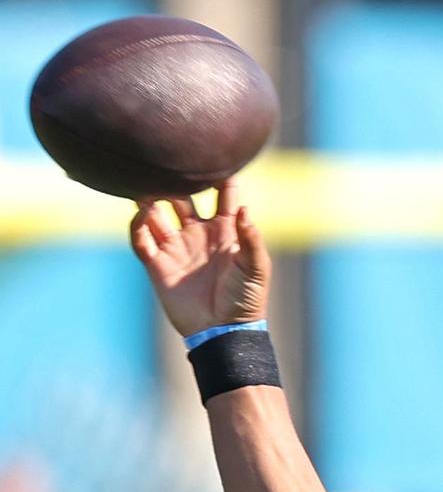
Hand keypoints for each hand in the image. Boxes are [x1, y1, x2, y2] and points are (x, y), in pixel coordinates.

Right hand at [129, 180, 270, 336]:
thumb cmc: (246, 301)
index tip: (214, 158)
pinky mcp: (159, 265)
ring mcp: (177, 247)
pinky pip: (140, 239)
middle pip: (182, 196)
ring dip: (149, 199)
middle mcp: (198, 233)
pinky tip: (141, 215)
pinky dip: (136, 224)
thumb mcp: (256, 268)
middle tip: (168, 166)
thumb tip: (243, 209)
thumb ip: (251, 238)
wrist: (223, 333)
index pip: (222, 193)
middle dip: (174, 182)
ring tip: (146, 188)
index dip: (219, 176)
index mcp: (225, 230)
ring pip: (156, 213)